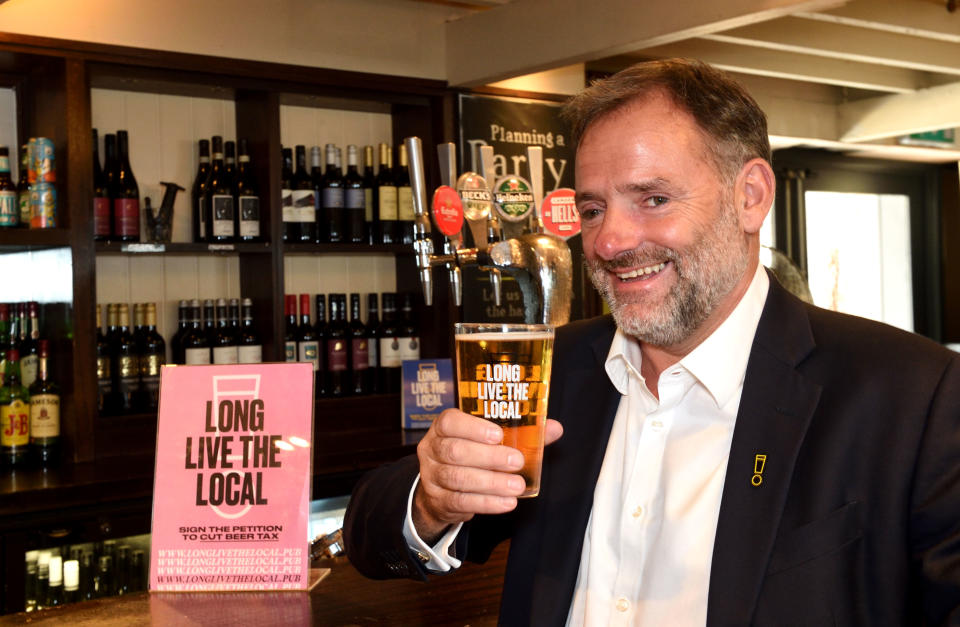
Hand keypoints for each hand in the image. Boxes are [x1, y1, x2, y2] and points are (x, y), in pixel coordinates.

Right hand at [412, 408, 562, 541]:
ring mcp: (432, 476)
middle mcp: (432, 449)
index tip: (498, 435)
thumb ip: (520, 433)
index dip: (473, 428)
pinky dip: (486, 503)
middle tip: (516, 461)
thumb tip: (553, 428)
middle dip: (489, 457)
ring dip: (491, 483)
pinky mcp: (438, 501)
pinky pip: (461, 502)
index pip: (450, 422)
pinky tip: (506, 502)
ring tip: (516, 485)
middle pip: (455, 451)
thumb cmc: (470, 456)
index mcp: (443, 428)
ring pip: (458, 478)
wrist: (441, 489)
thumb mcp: (487, 441)